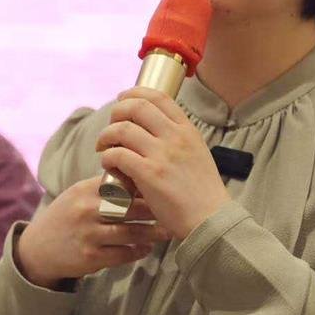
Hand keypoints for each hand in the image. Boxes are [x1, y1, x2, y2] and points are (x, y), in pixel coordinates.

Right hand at [15, 176, 169, 289]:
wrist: (38, 248)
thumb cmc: (66, 217)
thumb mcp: (78, 194)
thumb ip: (104, 187)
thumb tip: (140, 175)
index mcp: (85, 190)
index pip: (121, 182)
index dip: (144, 185)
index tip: (163, 187)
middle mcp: (87, 209)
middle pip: (130, 206)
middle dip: (155, 208)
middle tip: (174, 209)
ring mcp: (89, 234)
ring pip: (131, 231)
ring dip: (152, 232)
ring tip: (167, 231)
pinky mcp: (91, 257)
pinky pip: (123, 254)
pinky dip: (138, 251)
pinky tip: (147, 248)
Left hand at [96, 87, 230, 238]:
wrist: (210, 221)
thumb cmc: (201, 193)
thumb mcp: (197, 154)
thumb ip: (176, 139)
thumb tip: (148, 128)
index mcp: (188, 130)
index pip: (159, 96)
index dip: (134, 93)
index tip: (122, 100)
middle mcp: (175, 137)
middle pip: (136, 107)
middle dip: (116, 112)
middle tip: (110, 126)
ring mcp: (162, 154)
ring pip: (122, 129)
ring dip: (106, 136)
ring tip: (103, 147)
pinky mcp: (149, 174)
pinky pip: (117, 154)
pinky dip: (107, 157)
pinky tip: (108, 164)